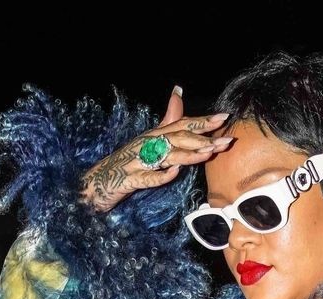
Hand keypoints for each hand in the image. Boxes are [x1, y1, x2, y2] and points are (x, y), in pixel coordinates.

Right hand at [81, 87, 232, 212]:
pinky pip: (146, 177)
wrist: (96, 183)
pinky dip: (160, 175)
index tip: (225, 117)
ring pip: (165, 155)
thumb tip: (178, 92)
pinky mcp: (128, 179)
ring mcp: (136, 161)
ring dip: (188, 155)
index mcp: (153, 136)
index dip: (202, 121)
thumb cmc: (127, 164)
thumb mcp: (148, 143)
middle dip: (203, 138)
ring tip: (208, 153)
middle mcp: (146, 144)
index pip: (181, 125)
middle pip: (177, 138)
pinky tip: (174, 173)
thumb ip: (166, 122)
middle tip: (226, 140)